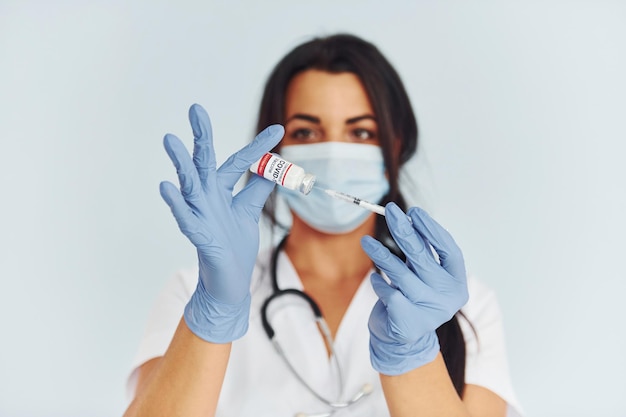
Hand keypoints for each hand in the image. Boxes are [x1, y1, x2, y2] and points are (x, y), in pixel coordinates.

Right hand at [159, 104, 283, 342]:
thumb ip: (259, 188)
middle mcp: (208, 198)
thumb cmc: (235, 245)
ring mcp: (200, 215)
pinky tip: (166, 187)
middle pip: (204, 161)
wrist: (228, 281)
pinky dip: (175, 203)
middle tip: (196, 109)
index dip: (259, 147)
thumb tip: (275, 166)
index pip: (240, 161)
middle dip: (201, 136)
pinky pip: (184, 217)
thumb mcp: (250, 211)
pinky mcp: (198, 236)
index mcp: (222, 191)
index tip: (279, 130)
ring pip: (188, 185)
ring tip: (170, 140)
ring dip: (180, 163)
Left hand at [360, 202, 468, 374]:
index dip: (432, 230)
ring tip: (366, 242)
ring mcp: (429, 311)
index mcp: (457, 283)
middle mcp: (448, 297)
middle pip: (423, 258)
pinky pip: (388, 292)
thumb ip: (422, 252)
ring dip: (381, 254)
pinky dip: (380, 283)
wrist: (403, 341)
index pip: (449, 250)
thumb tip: (408, 218)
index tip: (414, 212)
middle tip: (390, 212)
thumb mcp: (423, 275)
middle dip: (404, 231)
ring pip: (401, 274)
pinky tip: (375, 280)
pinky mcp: (408, 321)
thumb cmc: (413, 298)